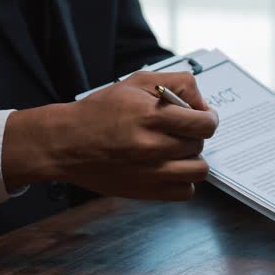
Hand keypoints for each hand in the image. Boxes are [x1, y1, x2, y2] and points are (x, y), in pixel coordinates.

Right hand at [3, 71, 218, 200]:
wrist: (66, 143)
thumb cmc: (99, 111)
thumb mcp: (136, 82)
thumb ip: (175, 84)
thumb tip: (201, 102)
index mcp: (151, 117)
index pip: (205, 123)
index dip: (208, 118)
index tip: (201, 117)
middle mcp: (153, 147)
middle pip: (200, 144)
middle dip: (194, 134)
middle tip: (178, 130)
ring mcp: (151, 174)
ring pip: (199, 170)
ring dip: (192, 158)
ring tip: (177, 150)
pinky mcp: (146, 192)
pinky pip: (185, 191)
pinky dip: (183, 180)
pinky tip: (170, 168)